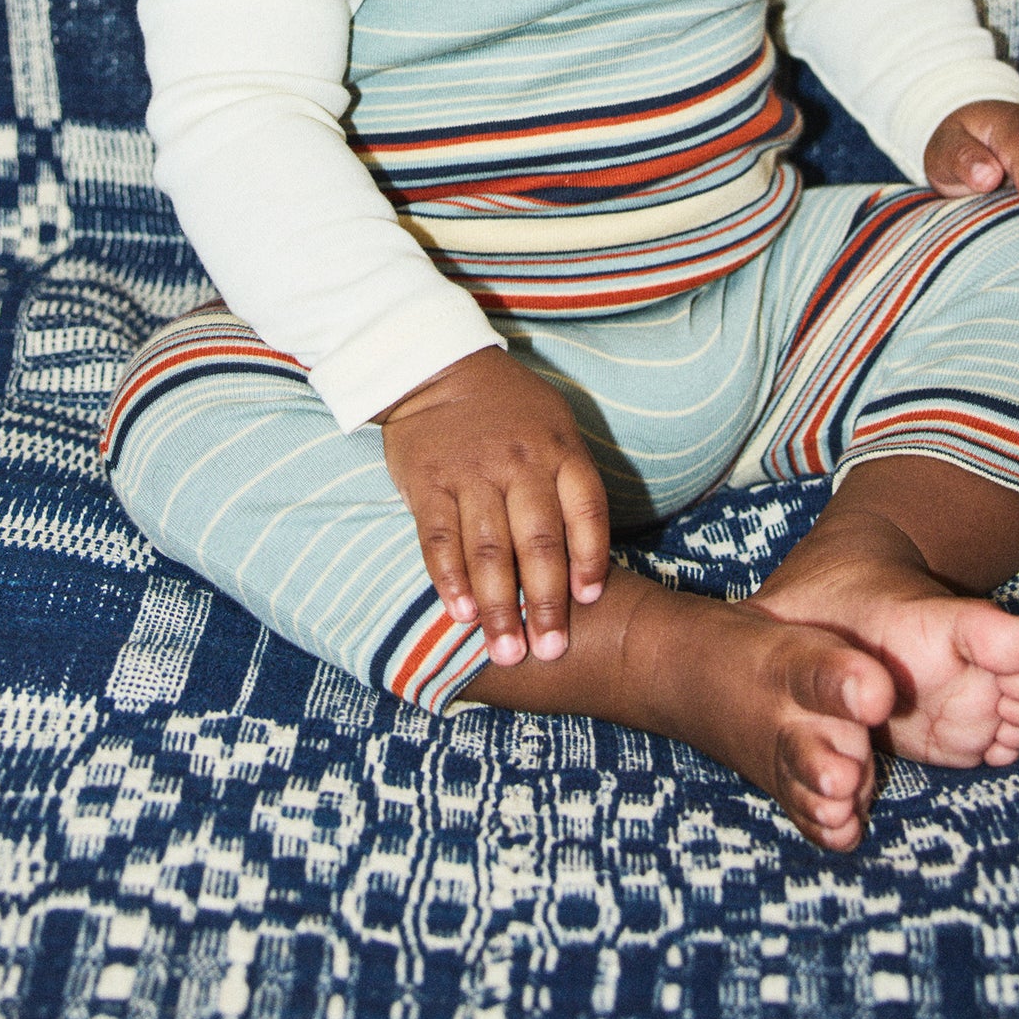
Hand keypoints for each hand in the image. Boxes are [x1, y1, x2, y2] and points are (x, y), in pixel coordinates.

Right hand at [375, 346, 609, 666]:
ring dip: (499, 607)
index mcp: (559, 450)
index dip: (590, 560)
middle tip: (548, 652)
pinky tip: (461, 615)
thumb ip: (570, 485)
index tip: (588, 604)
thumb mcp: (555, 427)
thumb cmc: (509, 410)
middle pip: (538, 542)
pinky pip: (440, 538)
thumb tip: (587, 563)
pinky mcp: (428, 483)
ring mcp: (471, 473)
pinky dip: (450, 579)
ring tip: (506, 652)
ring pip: (489, 549)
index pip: (585, 512)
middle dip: (545, 603)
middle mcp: (519, 463)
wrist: (437, 366)